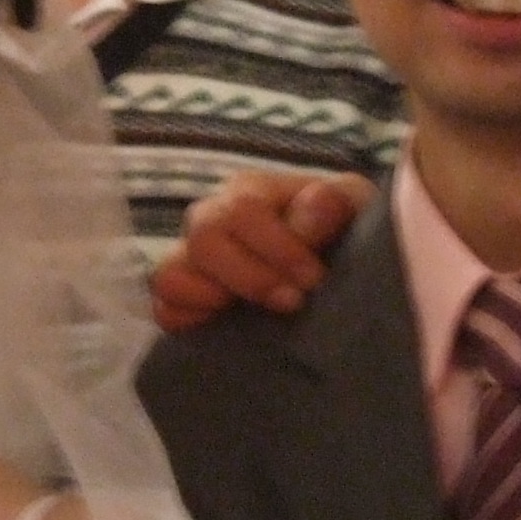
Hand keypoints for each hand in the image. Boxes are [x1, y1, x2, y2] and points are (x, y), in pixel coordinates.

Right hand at [153, 171, 373, 329]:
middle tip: (293, 302)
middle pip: (202, 239)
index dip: (277, 249)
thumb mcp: (355, 208)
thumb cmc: (345, 232)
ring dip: (212, 298)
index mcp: (249, 192)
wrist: (343, 272)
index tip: (315, 278)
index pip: (240, 212)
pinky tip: (228, 327)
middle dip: (251, 277)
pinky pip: (164, 310)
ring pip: (169, 275)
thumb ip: (336, 202)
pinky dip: (189, 320)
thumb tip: (314, 207)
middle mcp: (211, 221)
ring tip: (253, 317)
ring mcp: (193, 263)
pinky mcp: (186, 302)